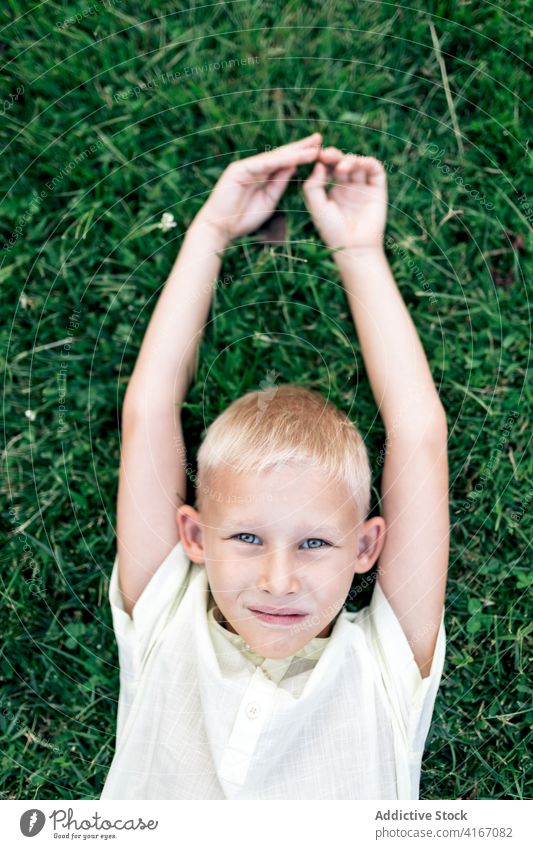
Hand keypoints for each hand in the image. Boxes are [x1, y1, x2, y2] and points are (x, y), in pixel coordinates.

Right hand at [195, 132, 322, 242]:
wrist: (220, 229)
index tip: (320, 151)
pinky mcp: (238, 169)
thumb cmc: (242, 219)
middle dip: (301, 147)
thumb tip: (294, 166)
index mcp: (261, 176)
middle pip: (281, 155)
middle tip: (320, 138)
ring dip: (295, 151)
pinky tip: (296, 156)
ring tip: (314, 146)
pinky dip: (280, 160)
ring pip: (274, 157)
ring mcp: (246, 166)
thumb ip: (280, 183)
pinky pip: (264, 163)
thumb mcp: (269, 200)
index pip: (284, 163)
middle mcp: (254, 168)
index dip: (301, 156)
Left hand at [302, 147, 387, 251]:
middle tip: (326, 155)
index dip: (323, 160)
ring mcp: (363, 188)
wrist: (354, 248)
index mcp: (333, 191)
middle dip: (334, 156)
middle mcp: (349, 187)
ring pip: (358, 163)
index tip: (315, 156)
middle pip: (342, 162)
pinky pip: (375, 169)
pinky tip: (356, 165)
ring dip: (349, 160)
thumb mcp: (317, 207)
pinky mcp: (377, 189)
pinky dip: (367, 162)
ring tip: (341, 168)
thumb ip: (313, 186)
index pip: (328, 168)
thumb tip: (319, 164)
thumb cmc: (333, 231)